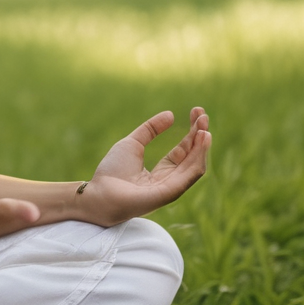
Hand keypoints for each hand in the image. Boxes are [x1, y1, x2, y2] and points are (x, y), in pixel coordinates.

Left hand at [82, 107, 210, 225]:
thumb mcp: (132, 144)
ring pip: (195, 165)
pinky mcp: (170, 192)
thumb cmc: (112, 172)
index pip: (183, 151)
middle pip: (192, 157)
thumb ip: (150, 130)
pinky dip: (198, 156)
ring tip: (204, 126)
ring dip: (202, 145)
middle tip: (203, 114)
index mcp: (162, 172)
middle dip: (200, 136)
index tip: (196, 112)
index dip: (191, 133)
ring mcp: (172, 188)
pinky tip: (201, 140)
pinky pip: (189, 174)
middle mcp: (171, 180)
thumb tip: (171, 114)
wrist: (98, 192)